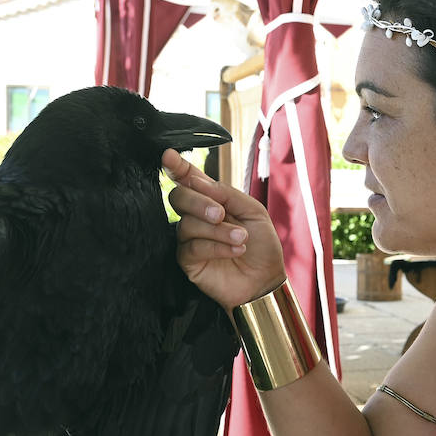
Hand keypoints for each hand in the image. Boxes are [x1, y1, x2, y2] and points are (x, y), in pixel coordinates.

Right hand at [165, 149, 284, 309]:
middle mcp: (197, 216)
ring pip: (187, 224)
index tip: (169, 156)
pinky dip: (216, 246)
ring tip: (240, 238)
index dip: (177, 167)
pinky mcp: (188, 261)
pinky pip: (192, 247)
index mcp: (212, 200)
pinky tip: (235, 250)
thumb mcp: (253, 211)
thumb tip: (199, 182)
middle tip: (221, 214)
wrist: (267, 279)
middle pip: (179, 198)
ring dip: (217, 230)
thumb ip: (226, 193)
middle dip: (199, 202)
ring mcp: (190, 239)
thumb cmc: (262, 245)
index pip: (188, 179)